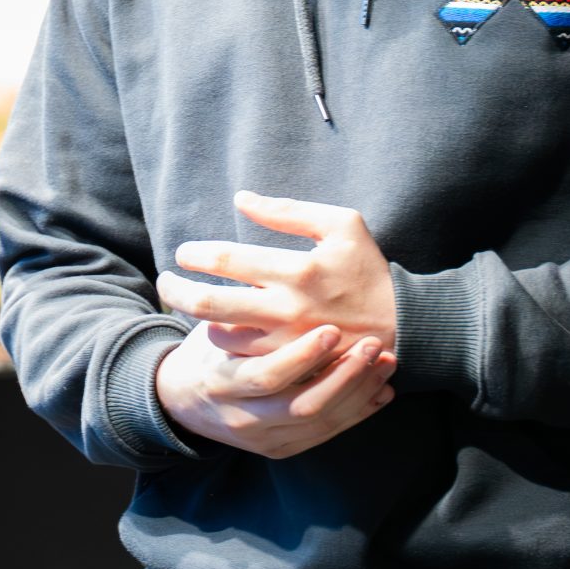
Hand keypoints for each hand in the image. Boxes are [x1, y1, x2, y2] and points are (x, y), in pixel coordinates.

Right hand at [154, 322, 395, 458]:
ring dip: (358, 392)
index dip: (304, 356)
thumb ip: (242, 313)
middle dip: (344, 375)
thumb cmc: (208, 350)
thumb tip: (275, 275)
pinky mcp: (279, 450)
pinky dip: (357, 413)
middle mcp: (243, 418)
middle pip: (303, 404)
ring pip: (321, 421)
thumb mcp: (213, 329)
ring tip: (386, 362)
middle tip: (374, 345)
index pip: (268, 376)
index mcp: (223, 382)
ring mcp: (263, 439)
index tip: (333, 328)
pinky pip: (324, 435)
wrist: (182, 399)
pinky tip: (381, 390)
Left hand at [155, 191, 398, 359]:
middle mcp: (286, 309)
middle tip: (164, 283)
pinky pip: (243, 362)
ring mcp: (286, 344)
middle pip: (208, 303)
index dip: (194, 254)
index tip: (184, 253)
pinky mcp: (292, 369)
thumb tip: (240, 199)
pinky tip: (220, 332)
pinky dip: (225, 348)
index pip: (225, 259)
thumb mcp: (341, 225)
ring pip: (220, 337)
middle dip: (175, 291)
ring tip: (193, 306)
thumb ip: (288, 211)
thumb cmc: (368, 269)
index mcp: (296, 269)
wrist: (405, 326)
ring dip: (199, 321)